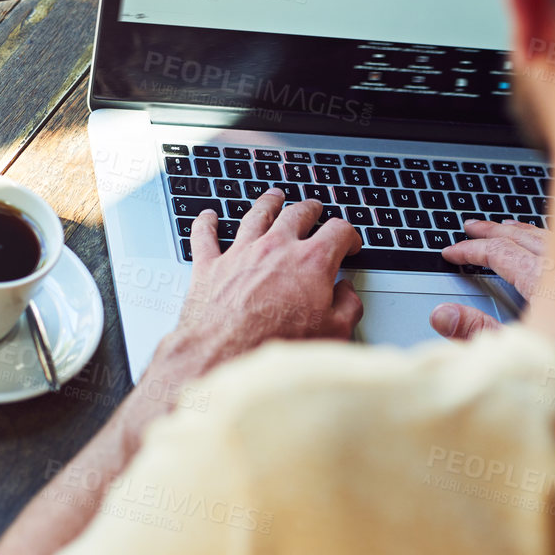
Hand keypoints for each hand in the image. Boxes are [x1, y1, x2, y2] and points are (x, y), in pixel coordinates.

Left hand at [174, 188, 362, 362]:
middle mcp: (275, 248)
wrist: (223, 357)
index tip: (350, 244)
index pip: (338, 231)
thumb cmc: (276, 346)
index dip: (349, 235)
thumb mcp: (333, 333)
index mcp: (311, 262)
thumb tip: (347, 293)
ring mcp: (240, 253)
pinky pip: (205, 234)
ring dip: (267, 203)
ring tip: (273, 197)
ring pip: (255, 215)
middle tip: (315, 210)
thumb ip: (347, 307)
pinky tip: (209, 216)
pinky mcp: (209, 265)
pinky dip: (207, 222)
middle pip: (297, 214)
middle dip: (310, 210)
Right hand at [431, 218, 545, 340]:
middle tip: (470, 227)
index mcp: (540, 279)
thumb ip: (478, 330)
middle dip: (491, 231)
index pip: (498, 252)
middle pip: (520, 236)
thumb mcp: (518, 349)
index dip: (469, 250)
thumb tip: (442, 314)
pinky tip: (546, 245)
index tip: (451, 253)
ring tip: (506, 226)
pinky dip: (546, 239)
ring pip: (544, 236)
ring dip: (520, 230)